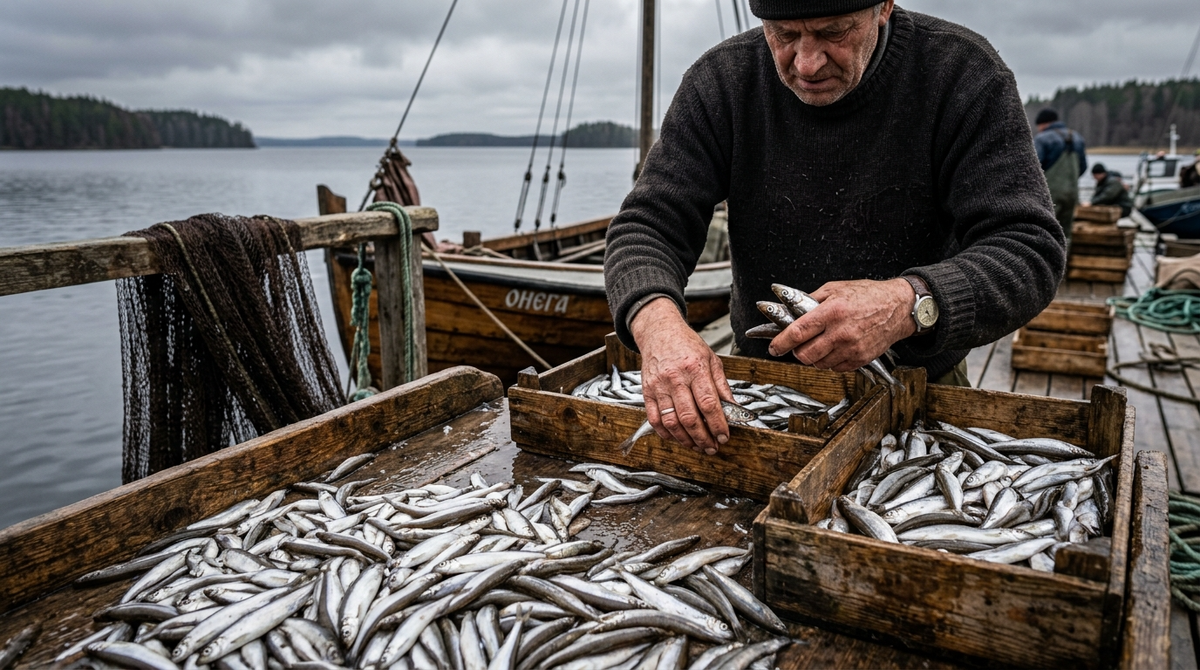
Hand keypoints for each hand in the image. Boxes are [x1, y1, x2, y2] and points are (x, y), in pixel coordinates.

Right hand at [630, 297, 734, 454]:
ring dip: (686, 440)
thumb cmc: (687, 345)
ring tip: (697, 446)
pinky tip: (678, 438)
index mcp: (695, 368)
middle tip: (712, 448)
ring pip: (671, 422)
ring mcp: (658, 386)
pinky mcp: (647, 392)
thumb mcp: (711, 359)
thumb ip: (722, 386)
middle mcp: (675, 378)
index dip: (717, 424)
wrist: (659, 332)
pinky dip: (667, 434)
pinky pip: (655, 419)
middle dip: (703, 437)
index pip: (708, 403)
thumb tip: (734, 409)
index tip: (724, 436)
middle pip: (689, 417)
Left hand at [767, 278, 916, 370]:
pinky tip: (836, 347)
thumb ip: (810, 301)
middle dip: (797, 352)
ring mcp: (851, 348)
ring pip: (819, 364)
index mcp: (831, 312)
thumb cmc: (867, 295)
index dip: (780, 343)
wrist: (898, 307)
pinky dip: (830, 361)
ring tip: (822, 343)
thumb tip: (790, 311)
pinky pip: (835, 368)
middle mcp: (841, 332)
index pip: (797, 333)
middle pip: (805, 355)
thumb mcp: (835, 288)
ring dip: (814, 357)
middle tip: (799, 345)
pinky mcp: (860, 359)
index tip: (774, 348)